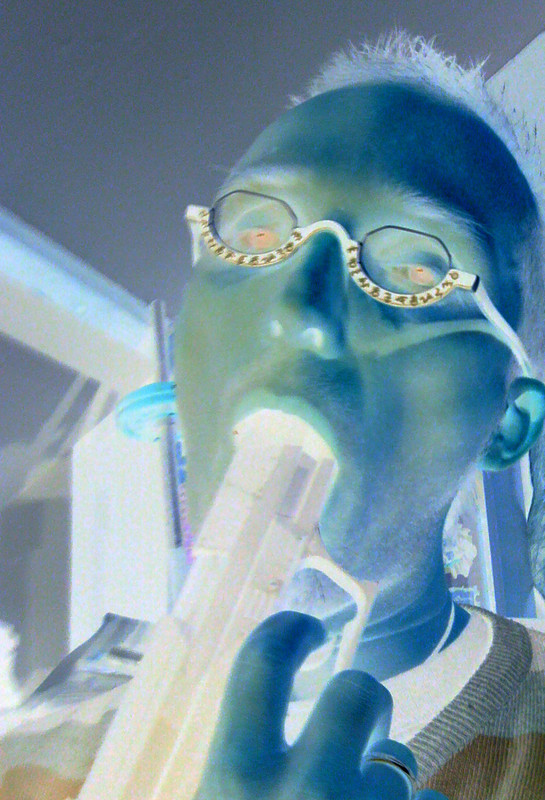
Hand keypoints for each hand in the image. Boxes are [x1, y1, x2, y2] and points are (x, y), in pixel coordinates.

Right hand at [196, 611, 447, 798]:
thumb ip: (239, 760)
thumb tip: (270, 710)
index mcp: (236, 777)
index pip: (260, 663)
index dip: (288, 630)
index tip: (308, 628)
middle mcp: (305, 796)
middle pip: (359, 692)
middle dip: (368, 699)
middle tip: (365, 724)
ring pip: (402, 760)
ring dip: (388, 775)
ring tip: (366, 799)